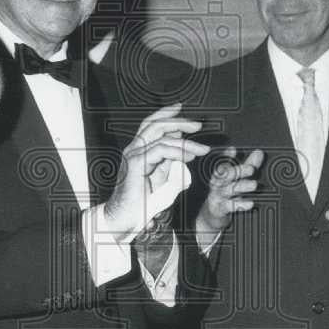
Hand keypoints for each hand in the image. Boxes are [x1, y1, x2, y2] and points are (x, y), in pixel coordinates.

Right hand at [103, 103, 208, 242]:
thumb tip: (186, 152)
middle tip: (197, 124)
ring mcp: (133, 155)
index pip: (151, 124)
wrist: (126, 218)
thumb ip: (171, 164)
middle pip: (155, 124)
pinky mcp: (136, 164)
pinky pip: (160, 151)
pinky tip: (190, 156)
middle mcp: (134, 149)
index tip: (181, 109)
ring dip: (186, 142)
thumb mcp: (163, 179)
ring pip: (160, 136)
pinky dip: (178, 151)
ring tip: (202, 149)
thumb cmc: (142, 202)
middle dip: (179, 121)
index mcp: (138, 150)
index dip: (166, 114)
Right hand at [196, 148, 263, 246]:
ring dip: (241, 187)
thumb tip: (259, 152)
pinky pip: (229, 206)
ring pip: (228, 190)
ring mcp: (217, 196)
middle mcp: (217, 184)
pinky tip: (250, 203)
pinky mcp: (219, 209)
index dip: (227, 156)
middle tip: (251, 169)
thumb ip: (248, 165)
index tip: (233, 150)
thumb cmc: (226, 194)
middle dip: (238, 171)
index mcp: (220, 175)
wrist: (212, 215)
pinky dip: (239, 205)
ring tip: (254, 185)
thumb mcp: (237, 179)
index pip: (223, 163)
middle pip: (226, 175)